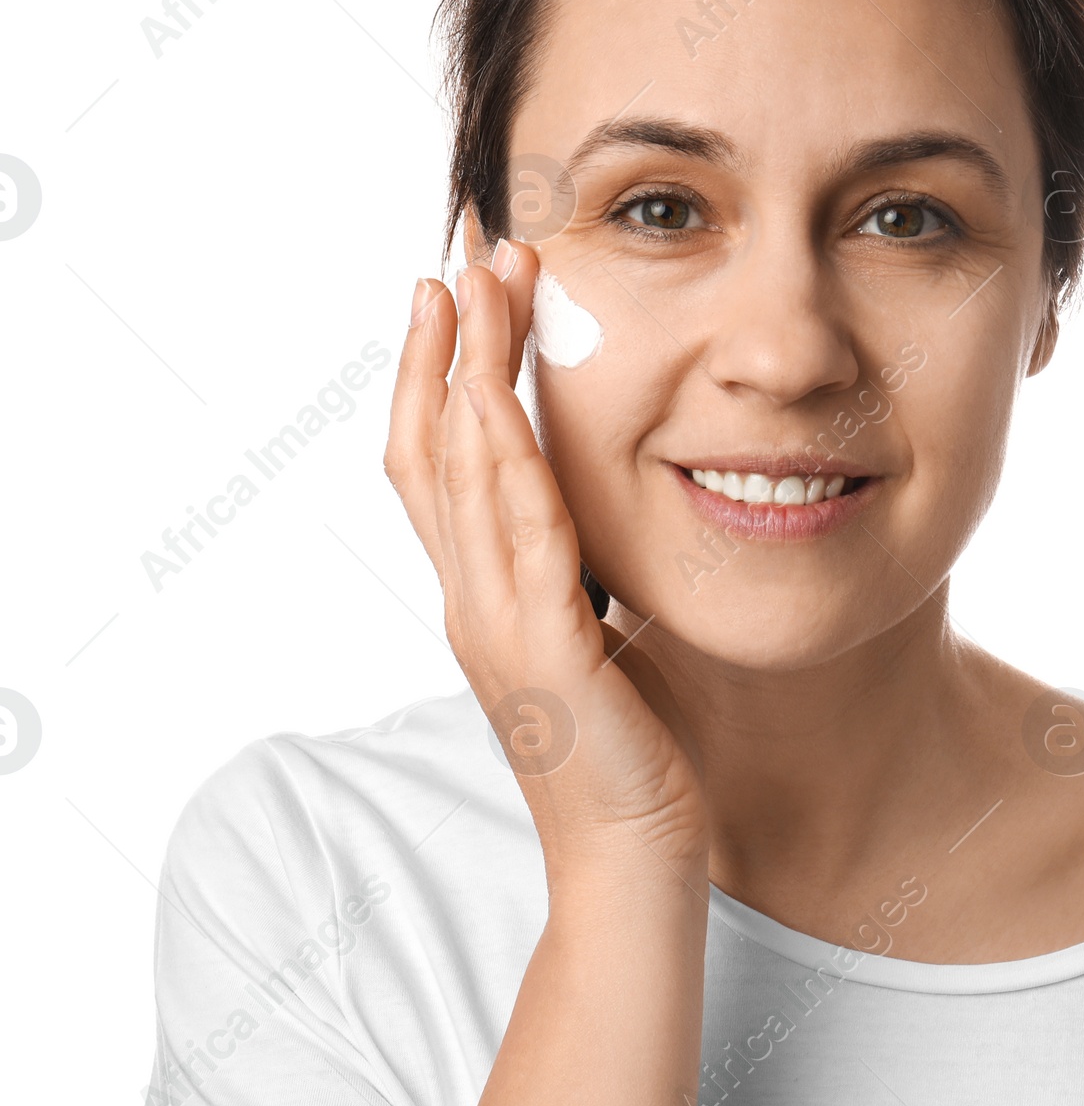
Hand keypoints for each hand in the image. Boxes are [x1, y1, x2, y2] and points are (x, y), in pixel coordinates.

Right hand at [383, 238, 708, 884]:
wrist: (632, 861)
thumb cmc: (628, 753)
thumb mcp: (595, 639)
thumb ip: (576, 576)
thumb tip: (590, 514)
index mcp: (486, 593)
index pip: (441, 461)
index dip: (438, 370)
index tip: (460, 286)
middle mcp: (472, 600)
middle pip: (430, 445)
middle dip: (444, 340)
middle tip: (461, 244)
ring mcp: (498, 627)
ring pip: (461, 476)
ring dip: (467, 371)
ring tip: (480, 281)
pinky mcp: (545, 657)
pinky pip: (520, 542)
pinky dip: (504, 465)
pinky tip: (504, 401)